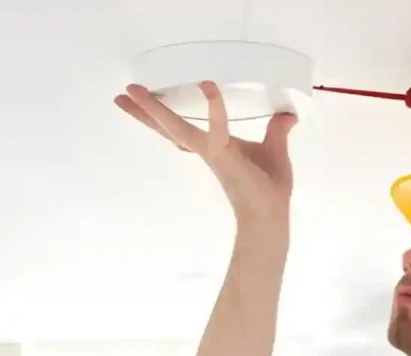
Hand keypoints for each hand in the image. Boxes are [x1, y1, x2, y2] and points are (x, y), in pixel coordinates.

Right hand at [114, 82, 297, 217]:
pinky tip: (207, 85)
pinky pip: (218, 128)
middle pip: (169, 127)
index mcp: (214, 147)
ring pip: (177, 127)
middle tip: (122, 94)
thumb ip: (276, 131)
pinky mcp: (224, 156)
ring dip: (155, 109)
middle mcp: (207, 149)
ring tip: (131, 91)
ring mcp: (213, 153)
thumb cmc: (270, 188)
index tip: (148, 99)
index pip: (182, 129)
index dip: (164, 116)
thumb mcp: (274, 150)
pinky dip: (215, 108)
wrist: (271, 214)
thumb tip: (288, 115)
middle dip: (146, 112)